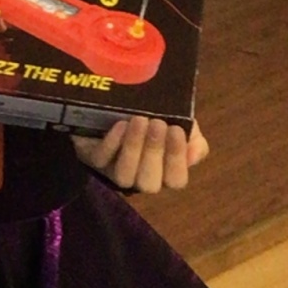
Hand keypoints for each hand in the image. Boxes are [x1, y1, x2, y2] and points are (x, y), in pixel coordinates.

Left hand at [74, 113, 209, 193]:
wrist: (113, 103)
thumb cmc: (151, 116)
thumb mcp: (178, 121)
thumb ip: (192, 136)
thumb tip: (194, 152)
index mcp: (164, 171)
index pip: (176, 180)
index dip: (177, 160)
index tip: (176, 130)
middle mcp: (140, 177)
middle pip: (149, 184)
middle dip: (155, 153)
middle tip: (157, 124)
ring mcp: (115, 170)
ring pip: (125, 176)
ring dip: (134, 148)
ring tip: (140, 121)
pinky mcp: (94, 159)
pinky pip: (102, 159)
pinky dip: (112, 143)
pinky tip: (121, 124)